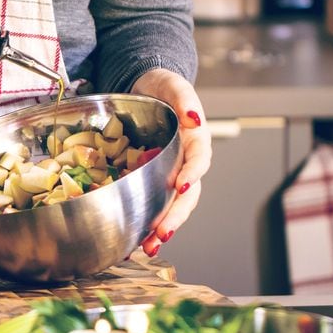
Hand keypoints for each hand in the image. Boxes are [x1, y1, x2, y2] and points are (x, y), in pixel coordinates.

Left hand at [129, 68, 211, 255]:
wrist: (147, 88)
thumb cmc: (163, 87)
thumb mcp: (173, 85)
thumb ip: (184, 99)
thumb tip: (194, 119)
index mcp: (195, 140)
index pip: (199, 160)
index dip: (192, 174)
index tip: (181, 187)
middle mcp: (186, 161)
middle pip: (187, 194)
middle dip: (175, 216)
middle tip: (161, 234)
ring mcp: (171, 172)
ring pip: (172, 206)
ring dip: (162, 228)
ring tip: (148, 247)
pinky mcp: (154, 179)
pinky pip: (154, 203)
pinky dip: (146, 222)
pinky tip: (134, 240)